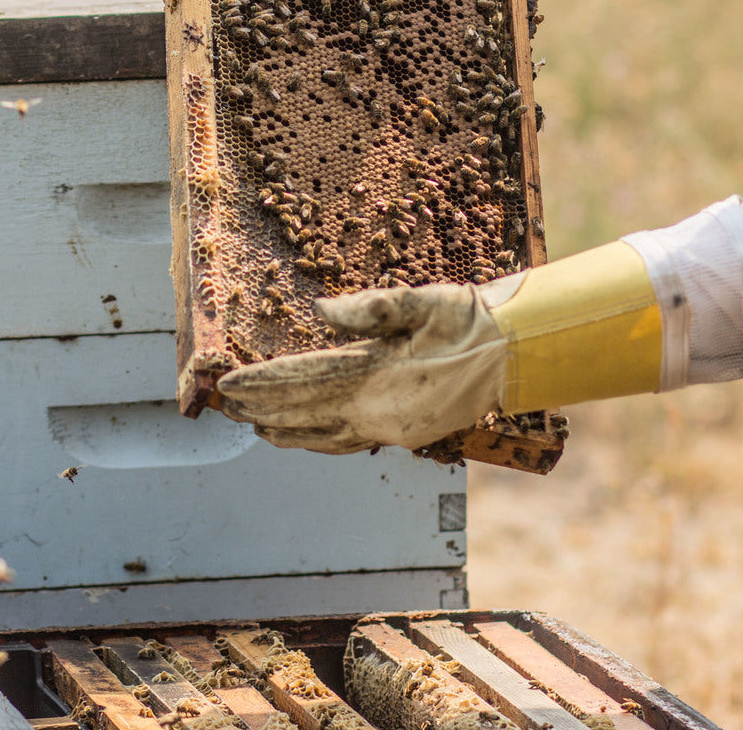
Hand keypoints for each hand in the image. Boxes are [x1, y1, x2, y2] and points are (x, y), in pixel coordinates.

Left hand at [215, 239, 680, 454]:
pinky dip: (317, 441)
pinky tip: (302, 437)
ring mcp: (392, 429)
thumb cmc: (471, 320)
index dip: (264, 384)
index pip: (305, 382)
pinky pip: (348, 442)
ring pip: (324, 436)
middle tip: (225, 406)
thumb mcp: (423, 300)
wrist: (517, 354)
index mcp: (380, 378)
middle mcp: (380, 412)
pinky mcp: (405, 434)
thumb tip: (320, 311)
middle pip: (306, 415)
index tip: (230, 383)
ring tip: (252, 425)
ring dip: (284, 430)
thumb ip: (370, 309)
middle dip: (263, 410)